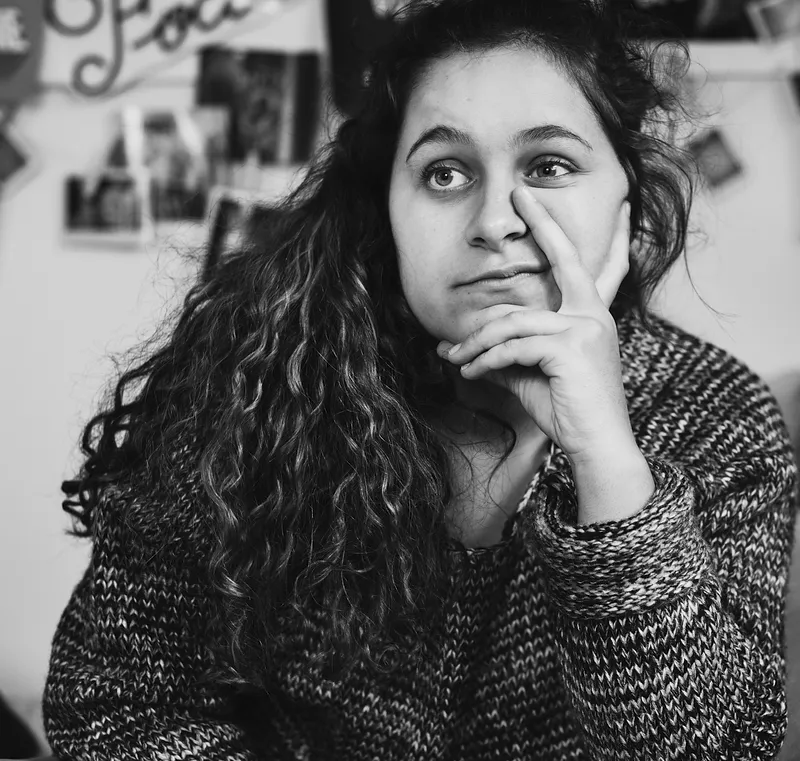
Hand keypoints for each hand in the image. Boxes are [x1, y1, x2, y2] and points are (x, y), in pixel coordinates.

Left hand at [437, 186, 635, 466]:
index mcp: (592, 316)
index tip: (621, 205)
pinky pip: (513, 345)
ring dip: (476, 343)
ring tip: (454, 359)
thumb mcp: (532, 375)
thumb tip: (468, 351)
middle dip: (543, 221)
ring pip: (513, 320)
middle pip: (564, 259)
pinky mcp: (570, 348)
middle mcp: (594, 315)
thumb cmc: (566, 411)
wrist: (595, 447)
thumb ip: (508, 354)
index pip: (599, 267)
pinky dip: (485, 360)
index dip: (609, 236)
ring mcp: (586, 328)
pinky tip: (470, 374)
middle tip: (519, 192)